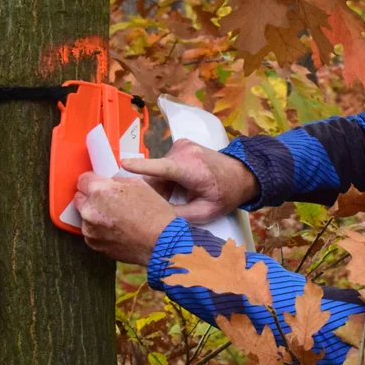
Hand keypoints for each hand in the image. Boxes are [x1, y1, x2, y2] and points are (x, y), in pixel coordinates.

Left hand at [74, 173, 175, 266]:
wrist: (161, 242)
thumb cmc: (154, 212)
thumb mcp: (139, 184)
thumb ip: (117, 181)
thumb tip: (109, 183)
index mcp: (99, 190)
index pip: (83, 179)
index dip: (92, 180)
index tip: (99, 184)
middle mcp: (89, 210)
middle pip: (80, 198)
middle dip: (92, 197)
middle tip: (109, 201)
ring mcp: (89, 229)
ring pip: (85, 216)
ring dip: (96, 215)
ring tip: (117, 219)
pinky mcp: (93, 244)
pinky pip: (91, 232)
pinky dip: (100, 230)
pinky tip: (117, 230)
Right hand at [120, 139, 259, 222]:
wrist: (241, 174)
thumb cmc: (226, 194)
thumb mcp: (205, 212)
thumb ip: (178, 215)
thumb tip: (154, 219)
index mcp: (193, 168)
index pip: (163, 167)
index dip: (142, 167)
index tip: (123, 164)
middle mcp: (184, 151)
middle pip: (155, 174)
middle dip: (155, 192)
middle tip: (167, 206)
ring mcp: (181, 146)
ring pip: (157, 171)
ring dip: (162, 185)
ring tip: (179, 196)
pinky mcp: (179, 145)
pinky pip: (163, 165)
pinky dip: (167, 178)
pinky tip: (180, 186)